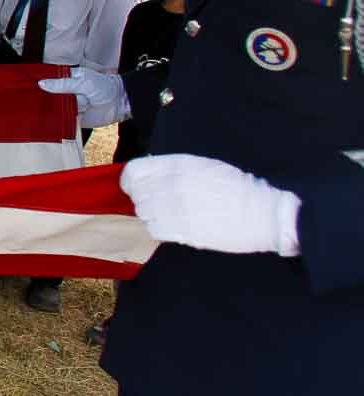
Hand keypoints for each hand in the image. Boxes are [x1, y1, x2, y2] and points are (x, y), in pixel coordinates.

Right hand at [37, 67, 129, 126]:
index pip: (47, 80)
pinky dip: (58, 121)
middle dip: (45, 99)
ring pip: (53, 109)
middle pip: (48, 96)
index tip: (27, 87)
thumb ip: (63, 84)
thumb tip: (42, 84)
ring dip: (55, 110)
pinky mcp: (72, 118)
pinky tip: (56, 119)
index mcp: (66, 79)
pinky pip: (61, 120)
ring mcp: (68, 105)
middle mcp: (65, 92)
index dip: (38, 83)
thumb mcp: (83, 82)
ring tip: (65, 108)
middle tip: (37, 100)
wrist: (120, 103)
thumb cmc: (105, 87)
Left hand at [120, 154, 301, 255]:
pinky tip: (178, 226)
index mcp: (177, 165)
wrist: (262, 213)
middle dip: (145, 199)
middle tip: (162, 203)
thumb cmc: (238, 188)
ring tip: (174, 215)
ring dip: (153, 215)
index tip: (138, 187)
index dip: (132, 181)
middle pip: (136, 194)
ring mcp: (173, 208)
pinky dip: (161, 229)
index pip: (133, 172)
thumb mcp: (204, 166)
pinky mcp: (179, 230)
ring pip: (143, 213)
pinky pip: (154, 230)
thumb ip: (174, 169)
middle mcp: (170, 184)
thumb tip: (153, 176)